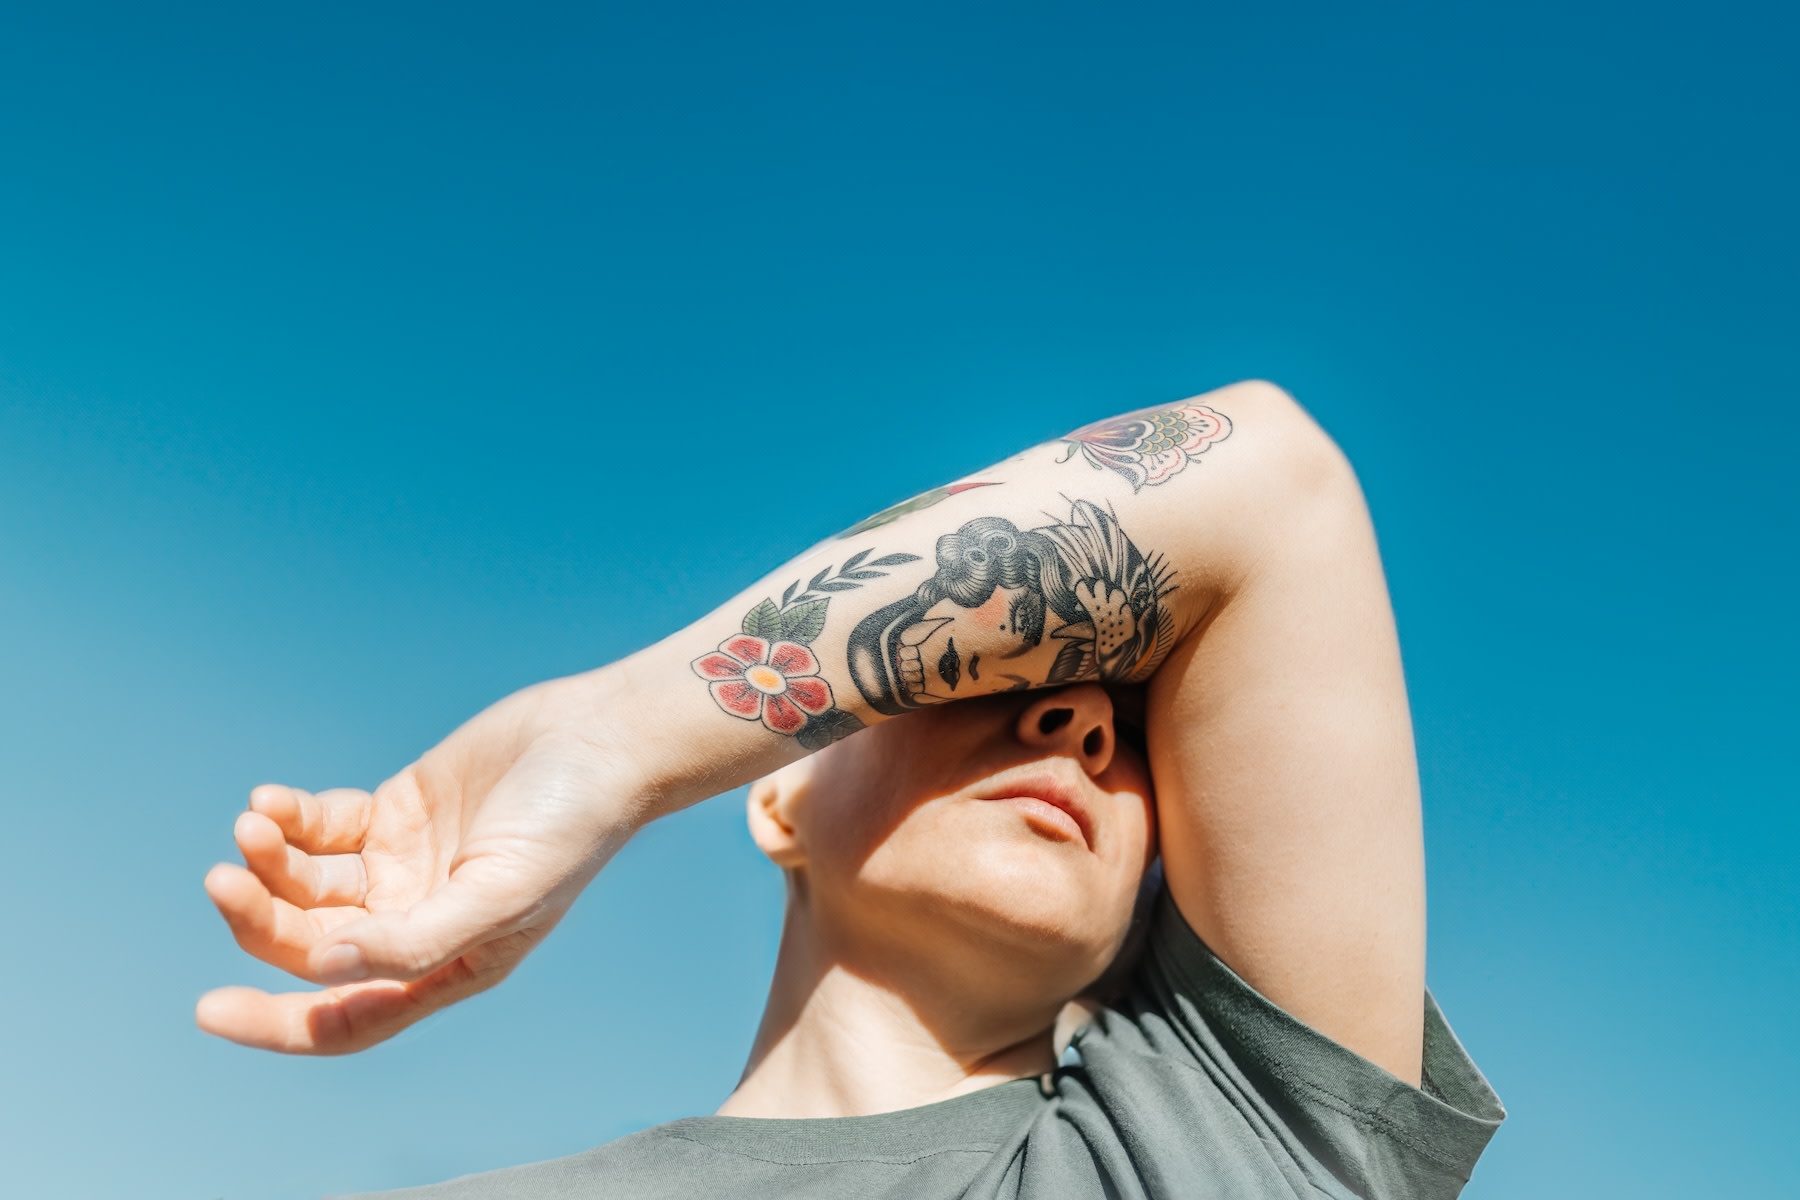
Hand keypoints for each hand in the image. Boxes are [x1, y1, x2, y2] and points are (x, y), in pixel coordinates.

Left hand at [197, 670, 645, 1053]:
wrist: (602, 741)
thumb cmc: (571, 826)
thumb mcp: (500, 897)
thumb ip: (413, 941)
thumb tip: (323, 966)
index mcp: (446, 965)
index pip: (344, 1017)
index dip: (276, 1022)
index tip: (210, 1009)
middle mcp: (416, 924)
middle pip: (309, 944)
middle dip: (260, 918)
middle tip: (223, 877)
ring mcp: (402, 867)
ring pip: (307, 885)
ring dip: (269, 860)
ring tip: (255, 822)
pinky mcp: (396, 811)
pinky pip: (322, 829)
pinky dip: (290, 819)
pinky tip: (272, 802)